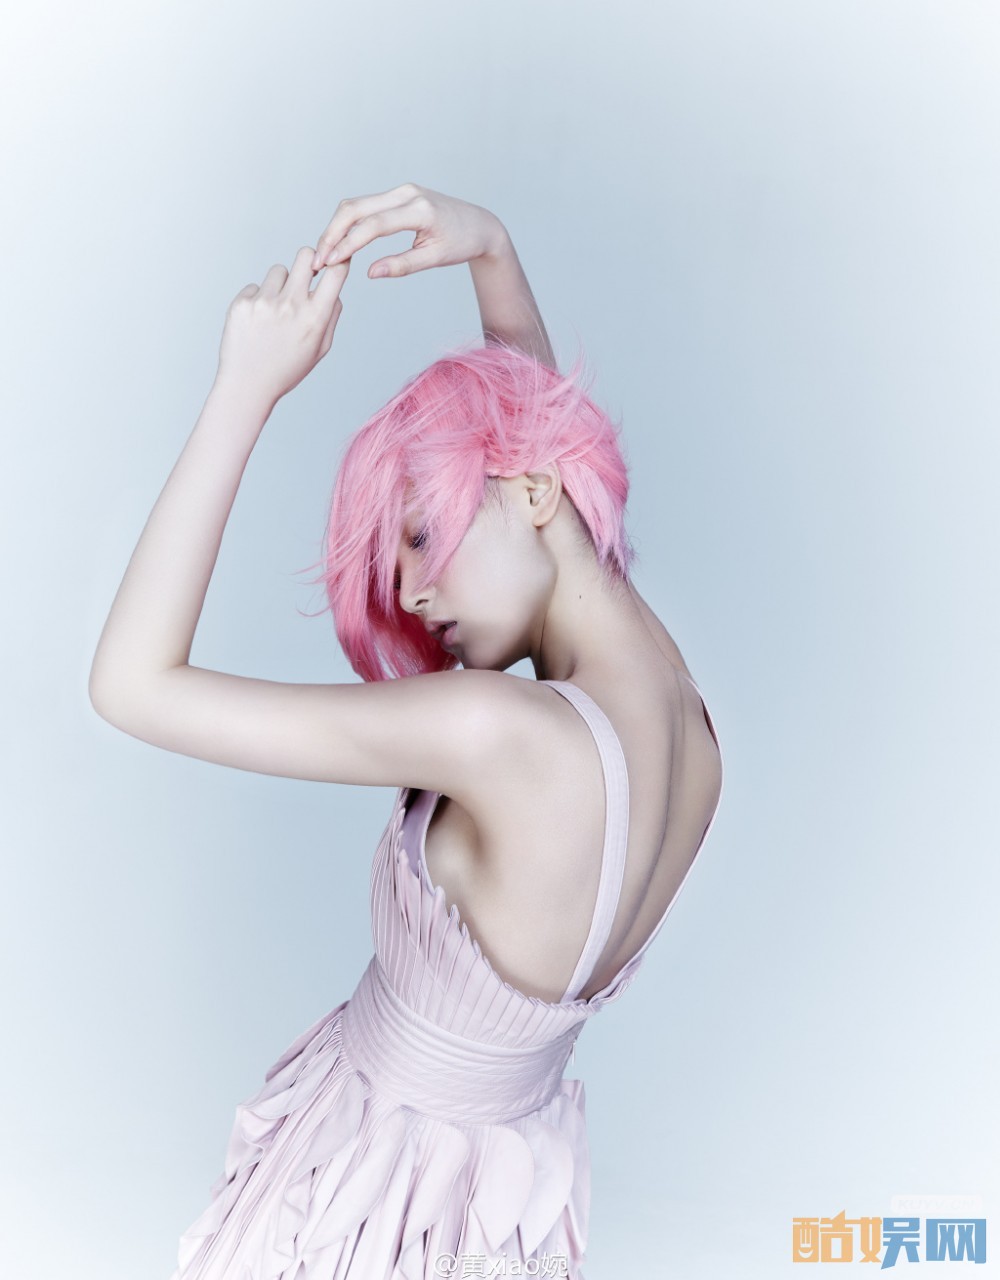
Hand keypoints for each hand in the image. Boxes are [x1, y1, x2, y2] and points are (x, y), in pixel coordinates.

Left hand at [216, 247, 349, 406]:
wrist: (248, 384)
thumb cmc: (286, 369)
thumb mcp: (319, 349)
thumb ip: (330, 316)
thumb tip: (334, 288)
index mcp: (315, 318)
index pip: (336, 272)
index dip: (338, 261)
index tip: (335, 261)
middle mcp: (291, 305)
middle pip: (306, 255)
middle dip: (309, 261)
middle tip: (305, 274)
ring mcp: (264, 302)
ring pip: (279, 270)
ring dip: (281, 284)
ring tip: (276, 311)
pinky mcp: (242, 302)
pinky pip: (255, 286)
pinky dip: (258, 299)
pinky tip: (257, 322)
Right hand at [311, 183, 508, 278]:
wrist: (479, 225)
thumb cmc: (461, 243)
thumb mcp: (435, 259)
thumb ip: (402, 266)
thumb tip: (370, 273)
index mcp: (418, 210)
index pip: (372, 226)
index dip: (346, 244)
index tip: (329, 263)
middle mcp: (407, 193)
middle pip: (355, 208)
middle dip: (332, 234)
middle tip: (318, 259)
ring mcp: (402, 190)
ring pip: (357, 204)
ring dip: (336, 227)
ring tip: (325, 253)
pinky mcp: (399, 194)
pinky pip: (366, 205)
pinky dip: (349, 222)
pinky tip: (340, 242)